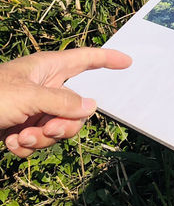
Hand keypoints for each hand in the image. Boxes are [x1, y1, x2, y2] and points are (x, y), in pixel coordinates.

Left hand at [0, 48, 131, 157]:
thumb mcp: (28, 97)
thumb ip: (63, 102)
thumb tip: (92, 107)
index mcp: (48, 68)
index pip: (86, 59)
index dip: (108, 59)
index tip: (129, 61)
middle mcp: (44, 87)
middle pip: (76, 107)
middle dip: (63, 125)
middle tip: (46, 129)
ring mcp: (33, 108)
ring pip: (59, 128)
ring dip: (41, 139)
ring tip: (19, 138)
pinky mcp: (22, 127)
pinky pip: (40, 141)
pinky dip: (26, 147)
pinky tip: (9, 143)